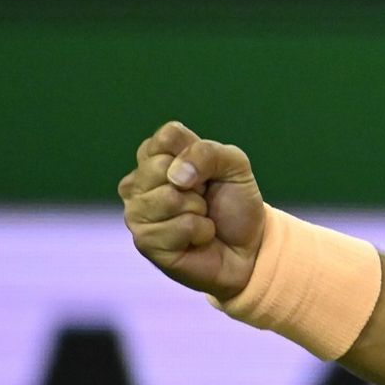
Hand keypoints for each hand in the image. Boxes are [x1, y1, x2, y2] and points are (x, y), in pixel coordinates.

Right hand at [118, 120, 266, 301]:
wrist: (247, 248)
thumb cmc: (235, 203)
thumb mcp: (235, 166)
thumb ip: (208, 153)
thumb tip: (176, 175)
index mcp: (157, 156)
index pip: (167, 136)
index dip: (196, 153)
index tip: (208, 172)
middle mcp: (139, 182)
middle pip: (160, 166)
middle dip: (197, 184)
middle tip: (204, 198)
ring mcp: (137, 212)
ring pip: (168, 198)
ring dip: (198, 209)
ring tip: (199, 217)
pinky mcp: (145, 241)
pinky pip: (180, 226)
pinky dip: (201, 231)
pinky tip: (197, 238)